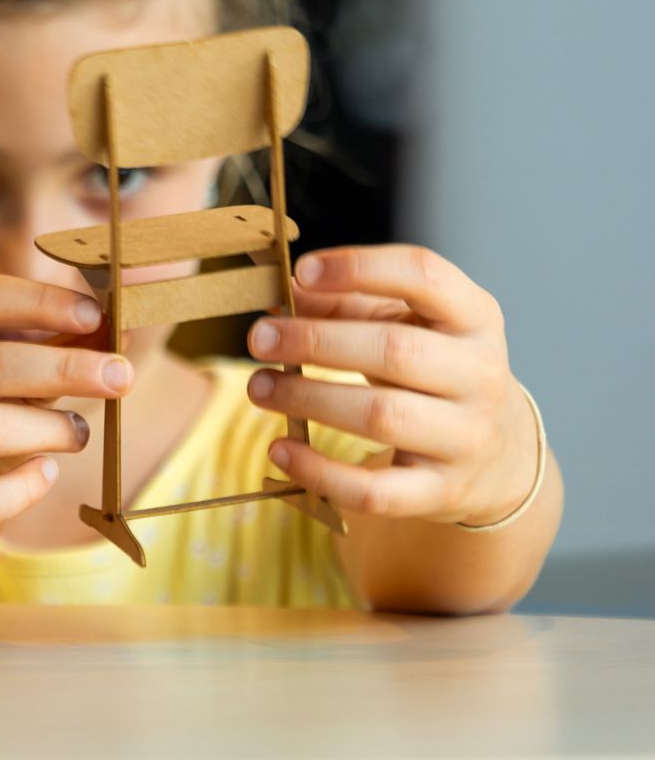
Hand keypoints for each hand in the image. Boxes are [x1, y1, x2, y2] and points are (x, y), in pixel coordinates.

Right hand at [0, 273, 132, 573]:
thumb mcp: (3, 374)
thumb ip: (50, 345)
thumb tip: (115, 324)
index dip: (37, 300)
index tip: (93, 315)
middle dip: (63, 367)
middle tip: (120, 376)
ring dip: (50, 427)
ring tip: (78, 432)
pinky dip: (25, 486)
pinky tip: (45, 473)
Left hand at [246, 245, 538, 526]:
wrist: (500, 454)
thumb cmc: (435, 368)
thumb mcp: (410, 321)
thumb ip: (349, 301)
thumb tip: (284, 289)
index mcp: (475, 317)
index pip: (424, 275)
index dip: (361, 267)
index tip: (303, 270)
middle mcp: (480, 375)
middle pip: (395, 351)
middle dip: (317, 342)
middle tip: (259, 337)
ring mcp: (466, 438)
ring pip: (382, 417)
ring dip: (309, 399)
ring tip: (258, 387)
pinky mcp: (441, 492)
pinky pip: (377, 490)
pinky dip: (322, 472)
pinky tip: (281, 450)